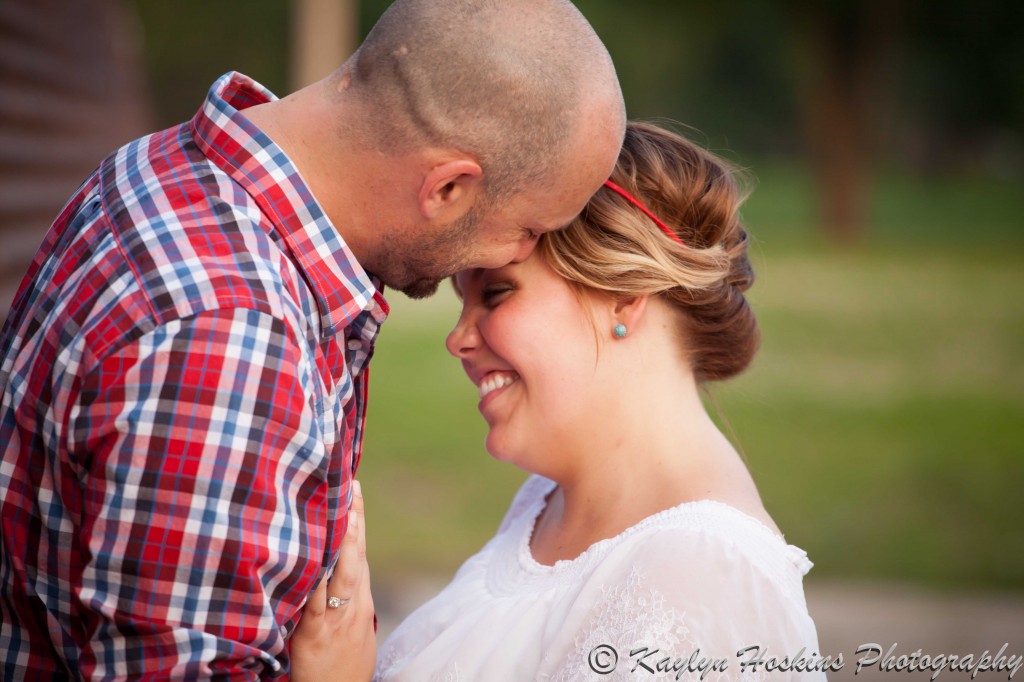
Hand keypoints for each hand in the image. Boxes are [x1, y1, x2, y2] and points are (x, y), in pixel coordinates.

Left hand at [290, 481, 375, 680]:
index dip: (359, 521)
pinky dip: (315, 579)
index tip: (355, 488)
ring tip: (339, 511)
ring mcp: (336, 620)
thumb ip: (344, 601)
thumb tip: (332, 570)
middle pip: (356, 555)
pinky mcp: (314, 636)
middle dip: (354, 518)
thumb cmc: (341, 669)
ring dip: (341, 541)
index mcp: (360, 602)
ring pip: (341, 574)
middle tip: (350, 484)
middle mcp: (353, 606)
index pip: (361, 554)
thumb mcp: (352, 631)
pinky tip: (312, 559)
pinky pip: (314, 603)